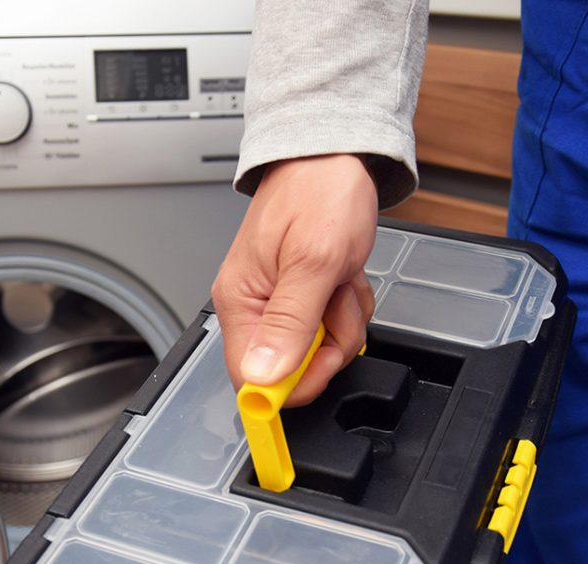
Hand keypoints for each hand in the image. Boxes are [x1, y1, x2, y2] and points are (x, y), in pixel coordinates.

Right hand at [212, 154, 377, 405]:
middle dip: (329, 343)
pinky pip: (330, 327)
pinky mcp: (300, 296)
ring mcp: (278, 302)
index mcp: (240, 302)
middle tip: (337, 302)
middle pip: (291, 369)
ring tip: (341, 279)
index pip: (251, 378)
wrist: (333, 156)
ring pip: (318, 349)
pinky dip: (347, 306)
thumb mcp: (315, 261)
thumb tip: (262, 376)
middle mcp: (253, 307)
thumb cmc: (320, 192)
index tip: (323, 363)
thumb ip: (290, 323)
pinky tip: (343, 277)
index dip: (292, 383)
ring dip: (343, 321)